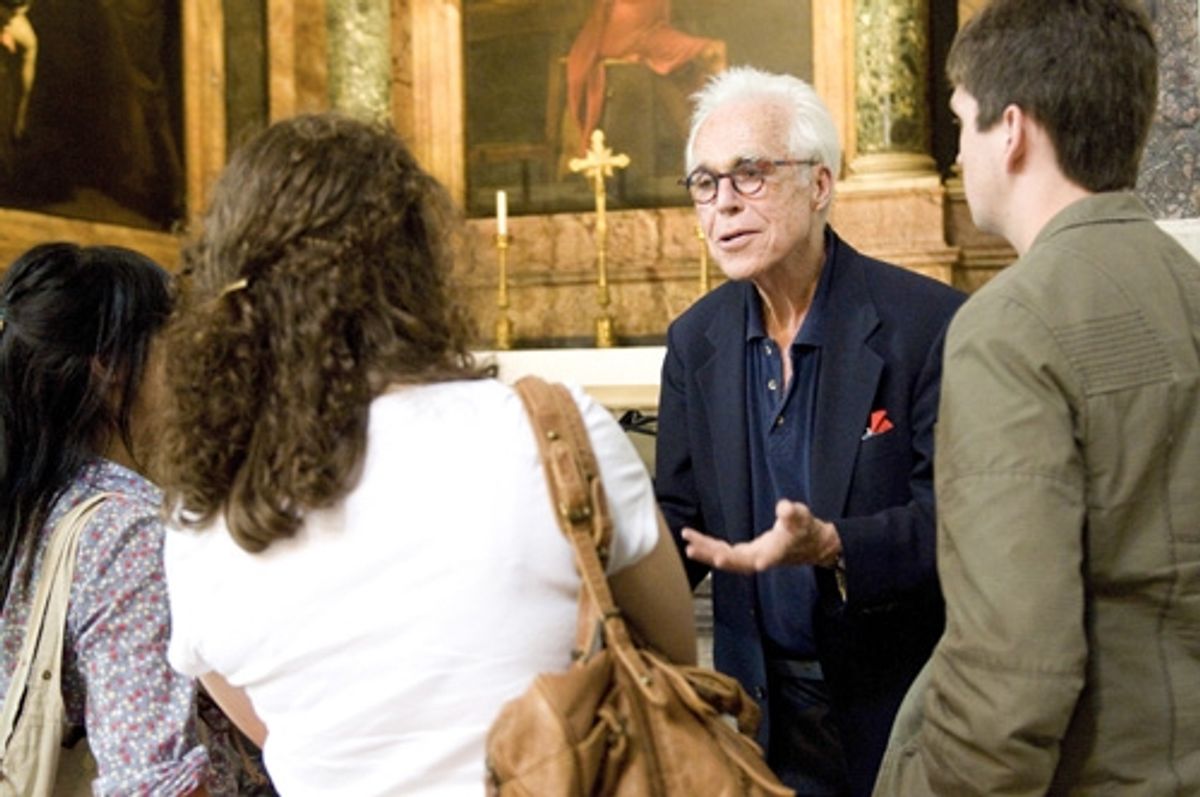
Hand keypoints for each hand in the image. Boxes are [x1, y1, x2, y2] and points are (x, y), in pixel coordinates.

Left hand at [681, 499, 841, 572]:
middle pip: (736, 562)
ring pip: (726, 559)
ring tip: (687, 542)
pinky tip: (694, 541)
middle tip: (693, 549)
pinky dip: (709, 547)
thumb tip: (784, 507)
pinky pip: (724, 553)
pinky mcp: (746, 554)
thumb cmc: (805, 530)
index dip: (766, 559)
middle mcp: (761, 559)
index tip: (759, 563)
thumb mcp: (803, 518)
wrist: (808, 545)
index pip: (769, 557)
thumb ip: (793, 514)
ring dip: (706, 551)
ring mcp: (751, 558)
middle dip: (714, 555)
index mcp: (777, 551)